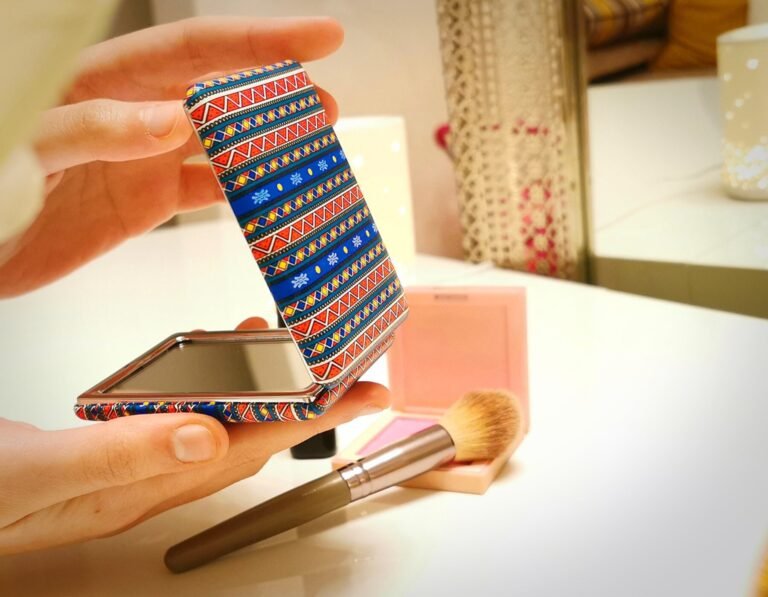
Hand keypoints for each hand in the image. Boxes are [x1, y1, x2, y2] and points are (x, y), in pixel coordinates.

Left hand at [0, 17, 342, 296]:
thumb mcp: (30, 148)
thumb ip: (97, 128)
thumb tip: (173, 121)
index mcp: (107, 79)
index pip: (196, 48)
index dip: (260, 41)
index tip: (319, 38)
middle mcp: (137, 111)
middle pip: (222, 92)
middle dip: (278, 95)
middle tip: (327, 106)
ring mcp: (147, 157)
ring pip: (223, 144)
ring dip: (269, 147)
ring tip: (314, 149)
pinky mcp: (149, 201)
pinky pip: (209, 190)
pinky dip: (244, 195)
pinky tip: (271, 199)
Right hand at [0, 317, 388, 554]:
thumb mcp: (48, 473)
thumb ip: (124, 455)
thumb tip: (207, 434)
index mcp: (150, 483)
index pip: (257, 444)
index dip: (318, 417)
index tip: (368, 393)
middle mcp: (158, 476)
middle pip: (257, 435)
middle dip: (308, 401)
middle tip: (345, 368)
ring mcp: (143, 464)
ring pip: (226, 424)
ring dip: (263, 389)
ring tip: (285, 350)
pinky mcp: (124, 449)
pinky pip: (189, 416)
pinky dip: (216, 385)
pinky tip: (213, 364)